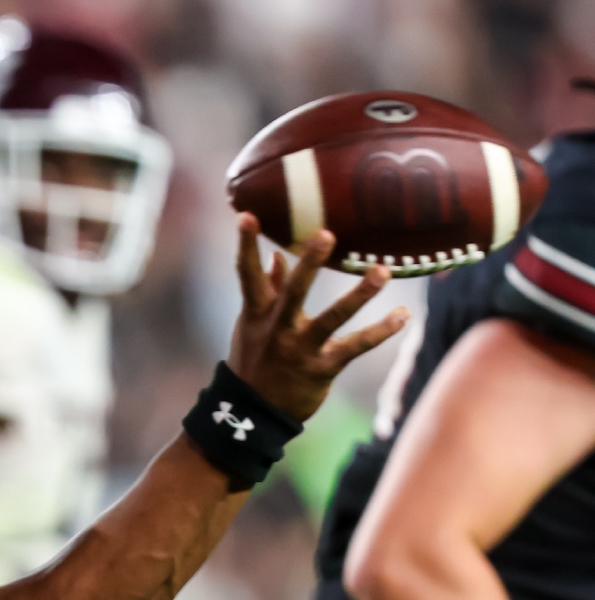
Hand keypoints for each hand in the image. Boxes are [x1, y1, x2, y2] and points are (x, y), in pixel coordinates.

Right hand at [227, 213, 408, 420]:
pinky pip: (356, 347)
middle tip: (326, 234)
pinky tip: (403, 315)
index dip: (247, 244)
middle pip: (294, 291)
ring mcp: (301, 348)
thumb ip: (267, 288)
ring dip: (358, 295)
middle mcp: (278, 327)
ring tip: (382, 271)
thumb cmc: (254, 358)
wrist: (252, 413)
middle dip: (309, 263)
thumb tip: (278, 256)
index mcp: (257, 311)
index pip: (247, 273)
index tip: (247, 215)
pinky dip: (381, 331)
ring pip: (332, 318)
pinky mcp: (323, 368)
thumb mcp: (252, 324)